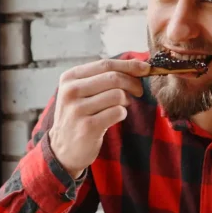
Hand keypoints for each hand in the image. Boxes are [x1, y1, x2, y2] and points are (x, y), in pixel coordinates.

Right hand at [49, 59, 149, 178]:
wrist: (64, 148)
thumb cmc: (81, 115)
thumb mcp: (83, 92)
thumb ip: (104, 77)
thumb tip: (138, 65)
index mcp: (70, 78)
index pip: (106, 64)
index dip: (129, 65)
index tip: (146, 68)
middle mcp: (70, 91)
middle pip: (114, 78)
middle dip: (133, 83)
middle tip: (139, 92)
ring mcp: (77, 109)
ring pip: (118, 95)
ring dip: (126, 101)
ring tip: (120, 106)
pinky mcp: (88, 126)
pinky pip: (118, 112)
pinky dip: (122, 114)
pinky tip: (115, 118)